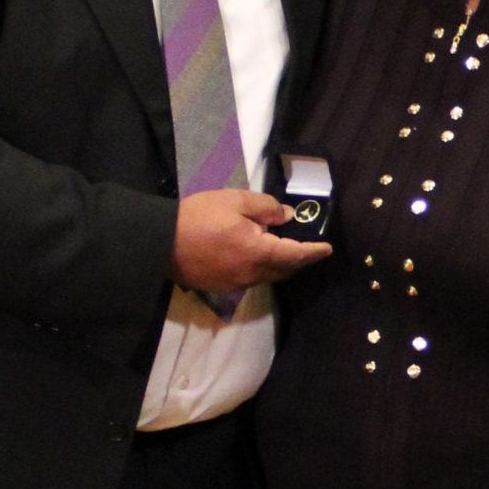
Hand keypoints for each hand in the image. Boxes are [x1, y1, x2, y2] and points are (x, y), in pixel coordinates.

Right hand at [172, 189, 331, 291]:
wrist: (160, 243)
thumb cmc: (197, 217)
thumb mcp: (234, 201)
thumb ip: (265, 207)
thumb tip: (287, 217)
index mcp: (258, 251)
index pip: (295, 254)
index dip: (313, 251)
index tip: (327, 248)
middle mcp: (252, 274)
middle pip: (285, 269)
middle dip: (299, 259)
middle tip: (308, 247)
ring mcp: (237, 284)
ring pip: (269, 276)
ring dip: (280, 264)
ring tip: (281, 247)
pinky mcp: (223, 287)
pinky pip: (252, 279)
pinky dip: (262, 268)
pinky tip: (255, 255)